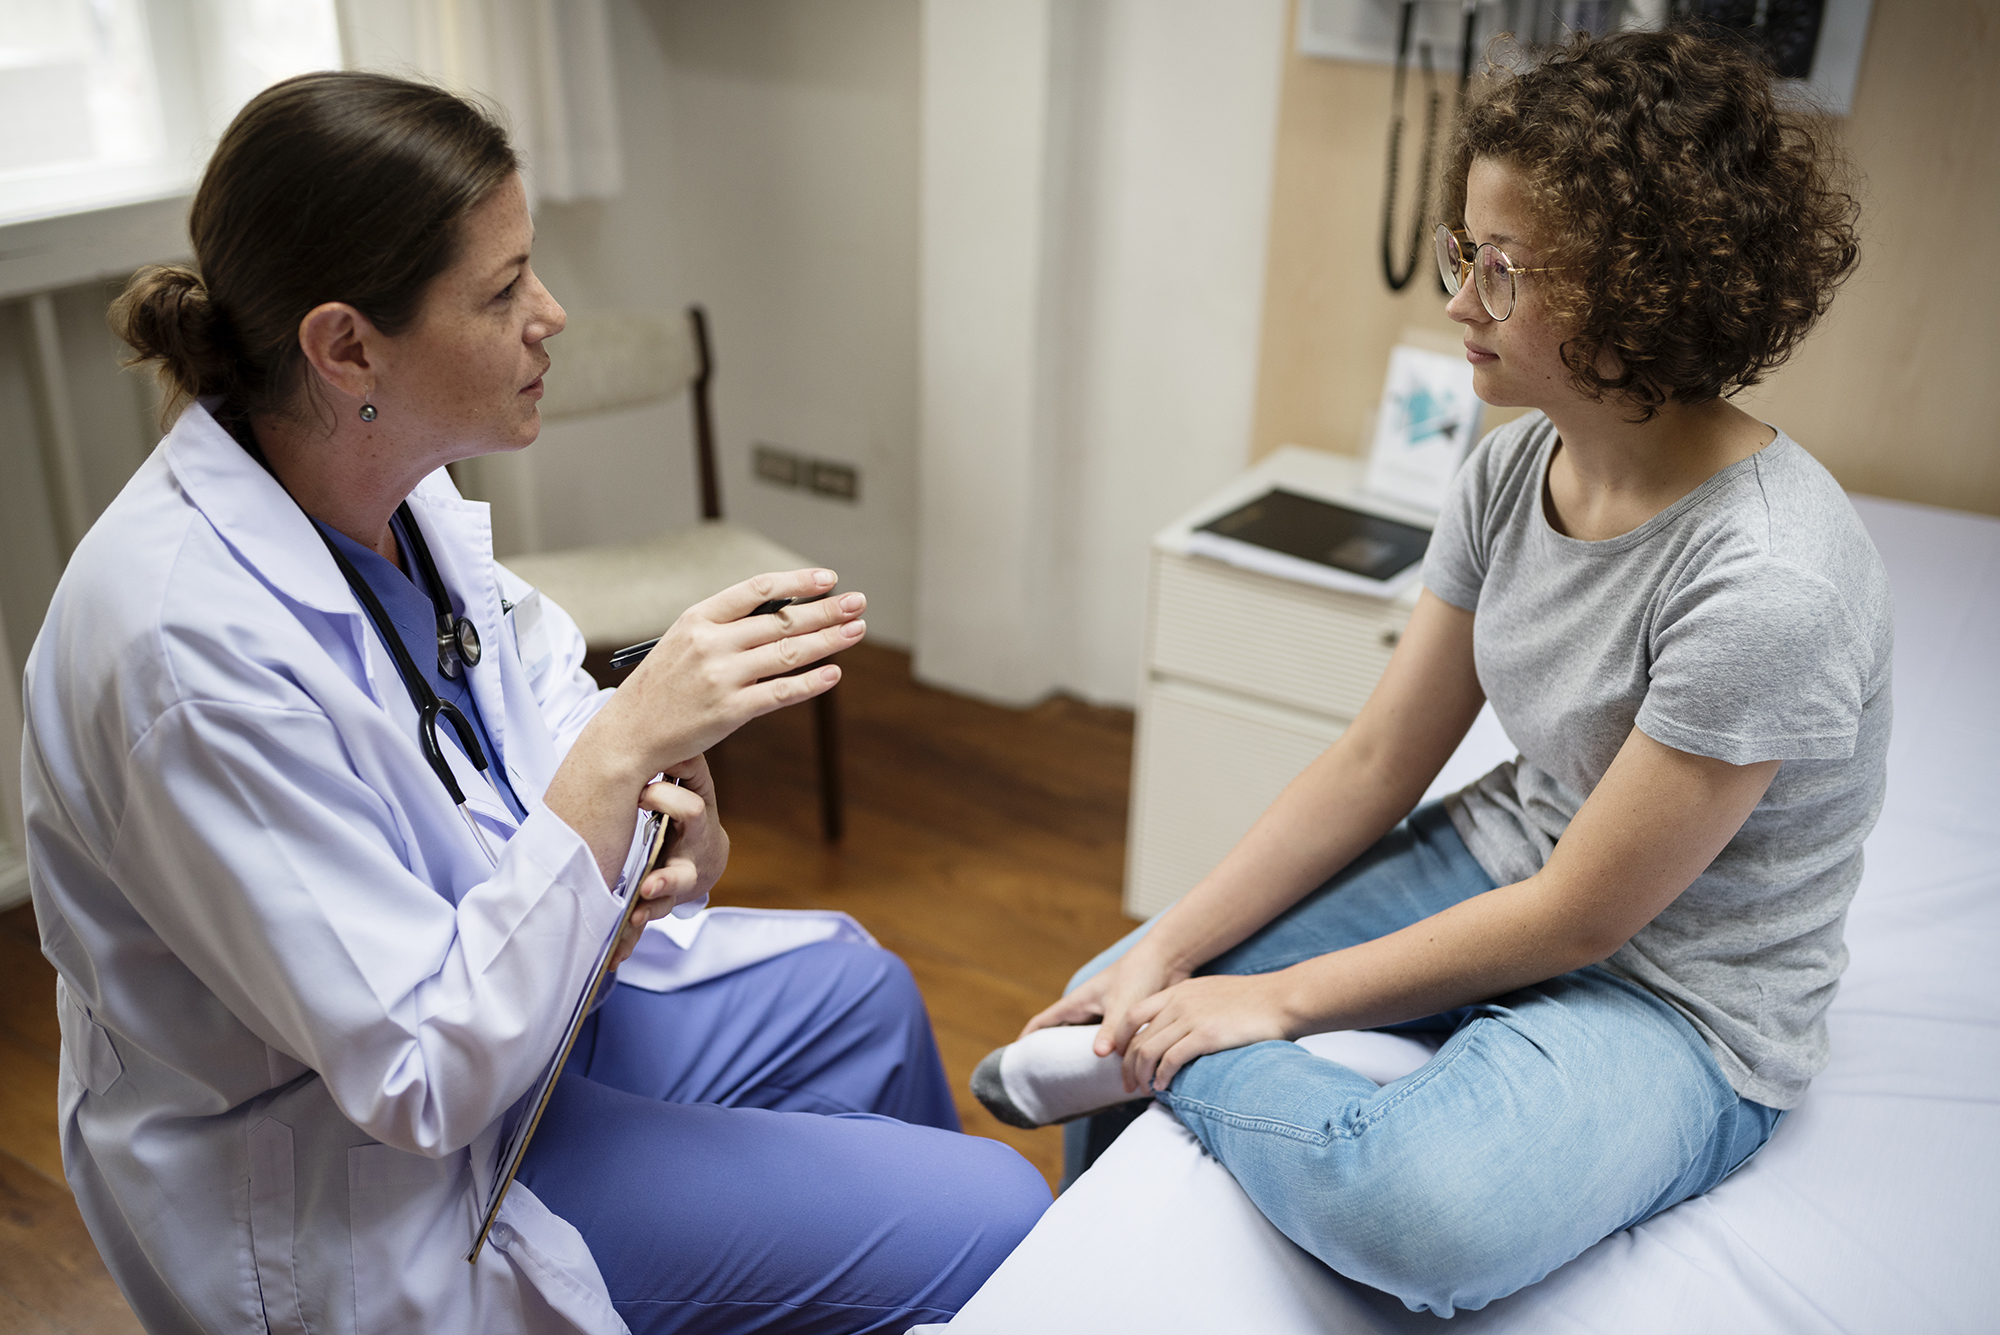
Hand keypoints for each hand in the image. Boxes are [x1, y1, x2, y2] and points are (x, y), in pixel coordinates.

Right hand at [600, 569, 866, 778]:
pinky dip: (811, 683)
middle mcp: (710, 643)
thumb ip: (726, 627)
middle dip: (826, 610)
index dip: (796, 582)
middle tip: (859, 601)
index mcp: (698, 618)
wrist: (629, 732)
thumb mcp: (683, 642)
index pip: (756, 590)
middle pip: (780, 621)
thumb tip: (782, 614)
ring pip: (787, 653)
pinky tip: (834, 673)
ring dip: (828, 640)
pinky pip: (780, 692)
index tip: (828, 578)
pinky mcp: (730, 711)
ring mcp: (721, 677)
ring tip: (856, 630)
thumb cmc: (662, 685)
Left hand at [605, 756, 727, 970]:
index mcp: (697, 827)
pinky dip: (629, 942)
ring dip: (648, 913)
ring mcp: (673, 888)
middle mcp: (688, 862)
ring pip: (663, 905)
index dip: (665, 799)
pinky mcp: (656, 905)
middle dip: (666, 879)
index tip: (641, 791)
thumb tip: (675, 732)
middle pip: (682, 874)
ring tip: (633, 918)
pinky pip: (644, 926)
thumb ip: (685, 764)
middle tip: (648, 884)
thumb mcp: (696, 786)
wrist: (706, 859)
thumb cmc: (692, 814)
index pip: (688, 811)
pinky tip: (613, 956)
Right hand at [1019, 945, 1190, 1091]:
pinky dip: (1104, 1057)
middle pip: (1060, 1036)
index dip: (1027, 1039)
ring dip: (1081, 1059)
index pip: (1043, 1022)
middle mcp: (1087, 1010)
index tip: (1016, 1060)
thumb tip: (1098, 1054)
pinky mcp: (1122, 1021)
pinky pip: (1106, 1043)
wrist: (1166, 959)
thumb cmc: (1139, 974)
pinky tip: (1110, 1074)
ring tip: (1077, 1086)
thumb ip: (1111, 1029)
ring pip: (1084, 1042)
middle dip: (1052, 1056)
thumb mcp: (1123, 1004)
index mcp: (1077, 1003)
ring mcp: (1103, 1015)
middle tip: (1047, 1084)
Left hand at [1121, 972, 1297, 1092]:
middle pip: (1136, 1037)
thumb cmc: (1254, 1001)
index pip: (1133, 1014)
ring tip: (1144, 1090)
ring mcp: (1190, 1018)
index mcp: (1178, 991)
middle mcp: (1178, 1002)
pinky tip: (1164, 1087)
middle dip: (1127, 1065)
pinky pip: (1170, 1060)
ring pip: (1148, 1051)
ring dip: (1142, 1075)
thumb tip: (1182, 1032)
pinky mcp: (1206, 1035)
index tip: (1122, 1058)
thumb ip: (1192, 1007)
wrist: (1282, 998)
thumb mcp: (1212, 994)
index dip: (1122, 1039)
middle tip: (1129, 1084)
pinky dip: (1162, 1077)